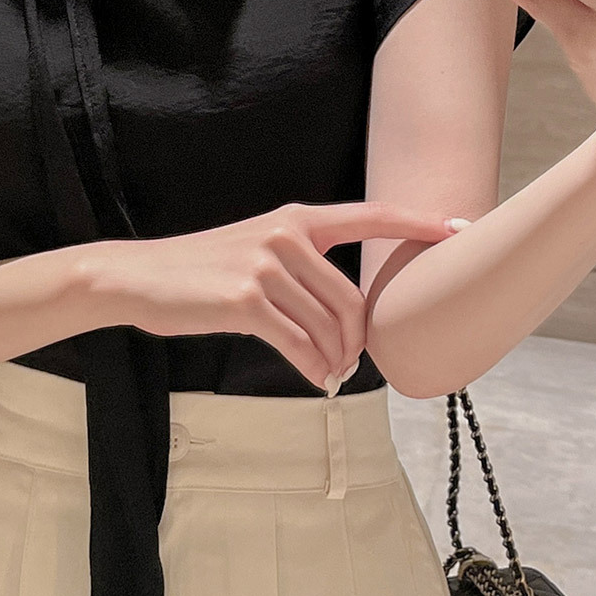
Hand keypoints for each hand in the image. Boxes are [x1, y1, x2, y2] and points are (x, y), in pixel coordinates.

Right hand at [104, 201, 460, 391]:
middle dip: (358, 340)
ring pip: (329, 326)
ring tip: (331, 374)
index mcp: (295, 217)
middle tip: (349, 363)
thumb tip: (342, 315)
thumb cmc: (196, 272)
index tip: (459, 229)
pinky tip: (316, 380)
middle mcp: (286, 235)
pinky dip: (313, 368)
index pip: (371, 215)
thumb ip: (299, 266)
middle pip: (352, 298)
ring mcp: (265, 266)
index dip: (418, 223)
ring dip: (337, 360)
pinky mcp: (245, 300)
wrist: (137, 277)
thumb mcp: (253, 250)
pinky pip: (298, 344)